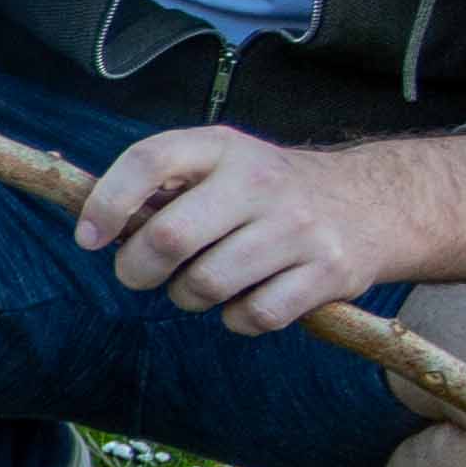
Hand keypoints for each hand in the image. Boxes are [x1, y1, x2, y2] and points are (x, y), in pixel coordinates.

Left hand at [71, 128, 465, 333]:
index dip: (107, 202)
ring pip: (206, 285)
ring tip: (200, 283)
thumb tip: (95, 224)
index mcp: (223, 147)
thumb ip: (163, 184)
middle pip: (168, 238)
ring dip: (188, 297)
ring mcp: (297, 229)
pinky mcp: (327, 273)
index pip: (149, 161)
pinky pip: (254, 316)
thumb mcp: (222, 163)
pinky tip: (245, 300)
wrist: (376, 202)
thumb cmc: (269, 191)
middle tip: (140, 274)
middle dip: (137, 269)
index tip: (90, 238)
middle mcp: (260, 182)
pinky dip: (237, 319)